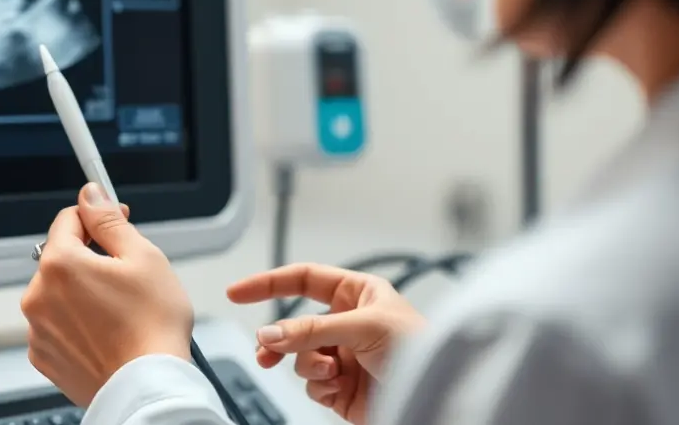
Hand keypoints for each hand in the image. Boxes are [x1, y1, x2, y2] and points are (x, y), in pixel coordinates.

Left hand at [21, 184, 193, 405]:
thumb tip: (91, 195)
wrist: (149, 388)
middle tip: (126, 275)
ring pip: (59, 294)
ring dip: (82, 293)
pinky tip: (106, 332)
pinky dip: (77, 324)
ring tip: (119, 311)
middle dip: (90, 259)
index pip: (68, 219)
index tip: (114, 222)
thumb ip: (109, 221)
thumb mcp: (143, 257)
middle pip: (62, 258)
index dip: (96, 217)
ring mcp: (38, 330)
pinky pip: (57, 326)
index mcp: (60, 264)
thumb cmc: (152, 328)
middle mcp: (39, 296)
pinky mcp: (44, 357)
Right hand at [227, 264, 425, 424]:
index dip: (268, 283)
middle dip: (280, 339)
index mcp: (358, 294)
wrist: (441, 399)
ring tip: (329, 372)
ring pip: (299, 357)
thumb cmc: (421, 349)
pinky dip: (322, 387)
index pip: (303, 279)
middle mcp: (348, 323)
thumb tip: (269, 335)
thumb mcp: (364, 327)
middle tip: (265, 350)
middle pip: (293, 324)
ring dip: (310, 365)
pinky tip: (341, 387)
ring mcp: (344, 356)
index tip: (237, 292)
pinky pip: (313, 385)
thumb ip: (311, 330)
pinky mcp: (343, 388)